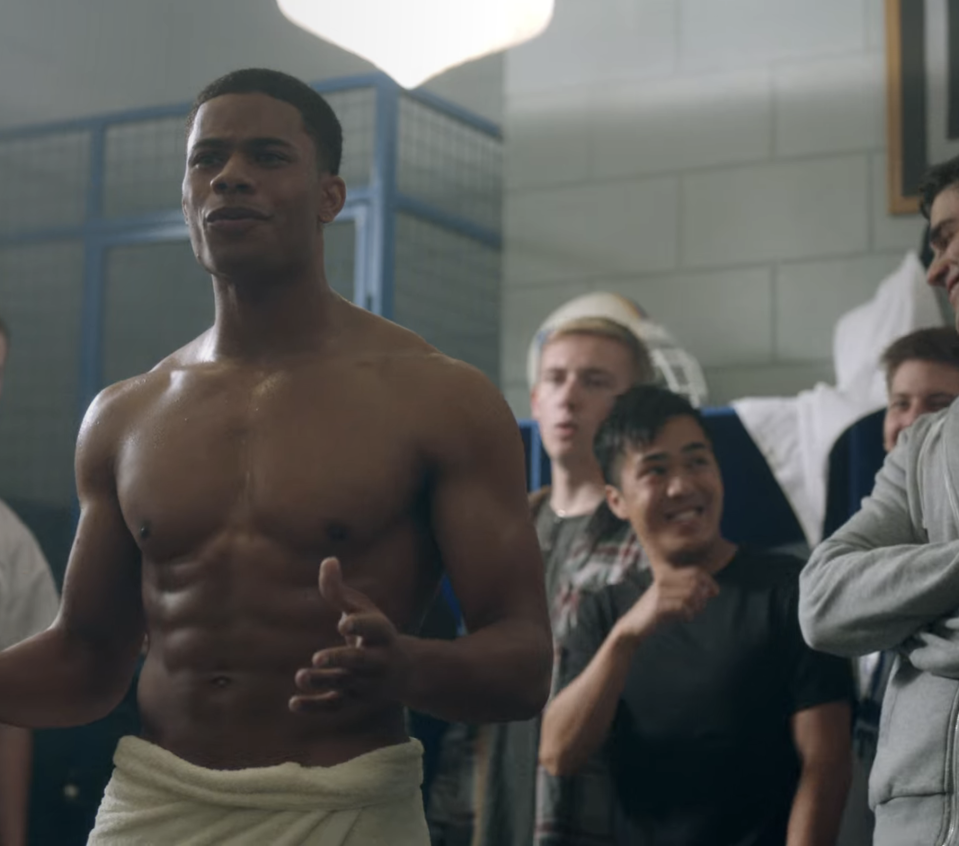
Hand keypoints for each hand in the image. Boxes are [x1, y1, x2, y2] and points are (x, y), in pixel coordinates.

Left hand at [289, 557, 409, 713]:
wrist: (405, 673)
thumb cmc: (376, 634)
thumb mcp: (363, 610)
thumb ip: (341, 590)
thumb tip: (327, 560)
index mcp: (383, 633)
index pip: (375, 628)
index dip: (360, 625)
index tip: (343, 622)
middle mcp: (378, 659)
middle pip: (361, 661)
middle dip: (341, 660)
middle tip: (317, 658)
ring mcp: (367, 683)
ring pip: (346, 684)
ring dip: (324, 681)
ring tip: (301, 676)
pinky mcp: (355, 701)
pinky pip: (336, 707)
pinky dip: (315, 707)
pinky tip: (293, 703)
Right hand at [613, 567, 718, 645]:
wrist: (633, 625)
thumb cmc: (656, 612)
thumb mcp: (671, 597)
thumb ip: (687, 591)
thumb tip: (712, 590)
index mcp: (667, 575)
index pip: (695, 571)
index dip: (709, 581)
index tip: (715, 592)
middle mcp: (663, 580)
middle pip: (695, 581)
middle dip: (703, 595)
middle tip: (700, 606)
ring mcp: (660, 592)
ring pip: (691, 594)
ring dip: (697, 606)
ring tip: (692, 613)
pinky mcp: (659, 605)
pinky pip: (683, 606)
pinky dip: (689, 613)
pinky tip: (686, 617)